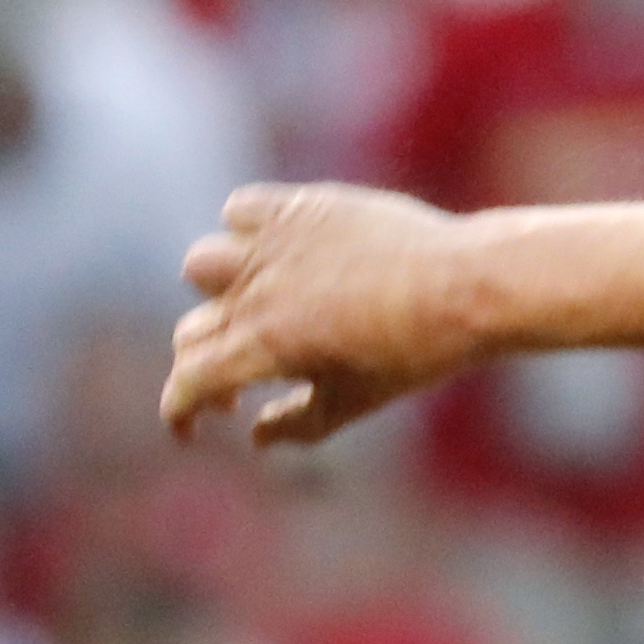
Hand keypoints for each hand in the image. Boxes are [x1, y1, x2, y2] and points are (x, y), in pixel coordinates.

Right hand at [162, 184, 495, 448]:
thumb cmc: (414, 353)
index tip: (188, 428)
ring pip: (203, 265)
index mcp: (264, 344)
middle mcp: (256, 290)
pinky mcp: (299, 207)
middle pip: (194, 331)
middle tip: (238, 390)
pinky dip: (243, 232)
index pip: (188, 379)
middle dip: (205, 367)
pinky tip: (273, 255)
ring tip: (250, 311)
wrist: (465, 285)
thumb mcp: (353, 402)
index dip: (178, 411)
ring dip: (214, 296)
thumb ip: (296, 425)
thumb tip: (255, 436)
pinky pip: (241, 210)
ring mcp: (274, 244)